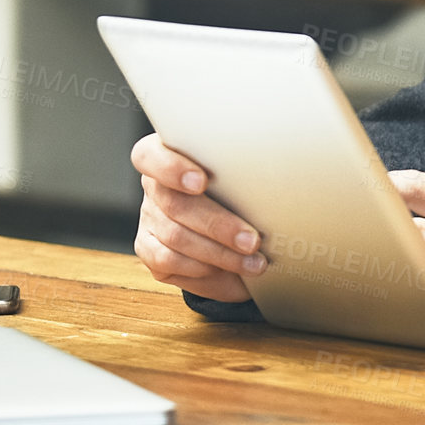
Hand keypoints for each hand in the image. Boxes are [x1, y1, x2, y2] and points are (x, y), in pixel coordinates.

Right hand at [130, 133, 265, 301]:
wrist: (228, 227)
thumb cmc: (238, 190)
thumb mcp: (241, 174)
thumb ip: (242, 171)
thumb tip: (277, 181)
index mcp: (169, 153)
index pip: (151, 155)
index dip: (172, 168)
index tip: (201, 182)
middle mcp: (154, 185)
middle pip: (174, 203)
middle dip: (218, 225)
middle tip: (252, 240)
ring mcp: (148, 217)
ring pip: (176, 237)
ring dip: (220, 253)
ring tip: (254, 262)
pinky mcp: (148, 248)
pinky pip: (169, 261)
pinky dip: (203, 269)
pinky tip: (230, 271)